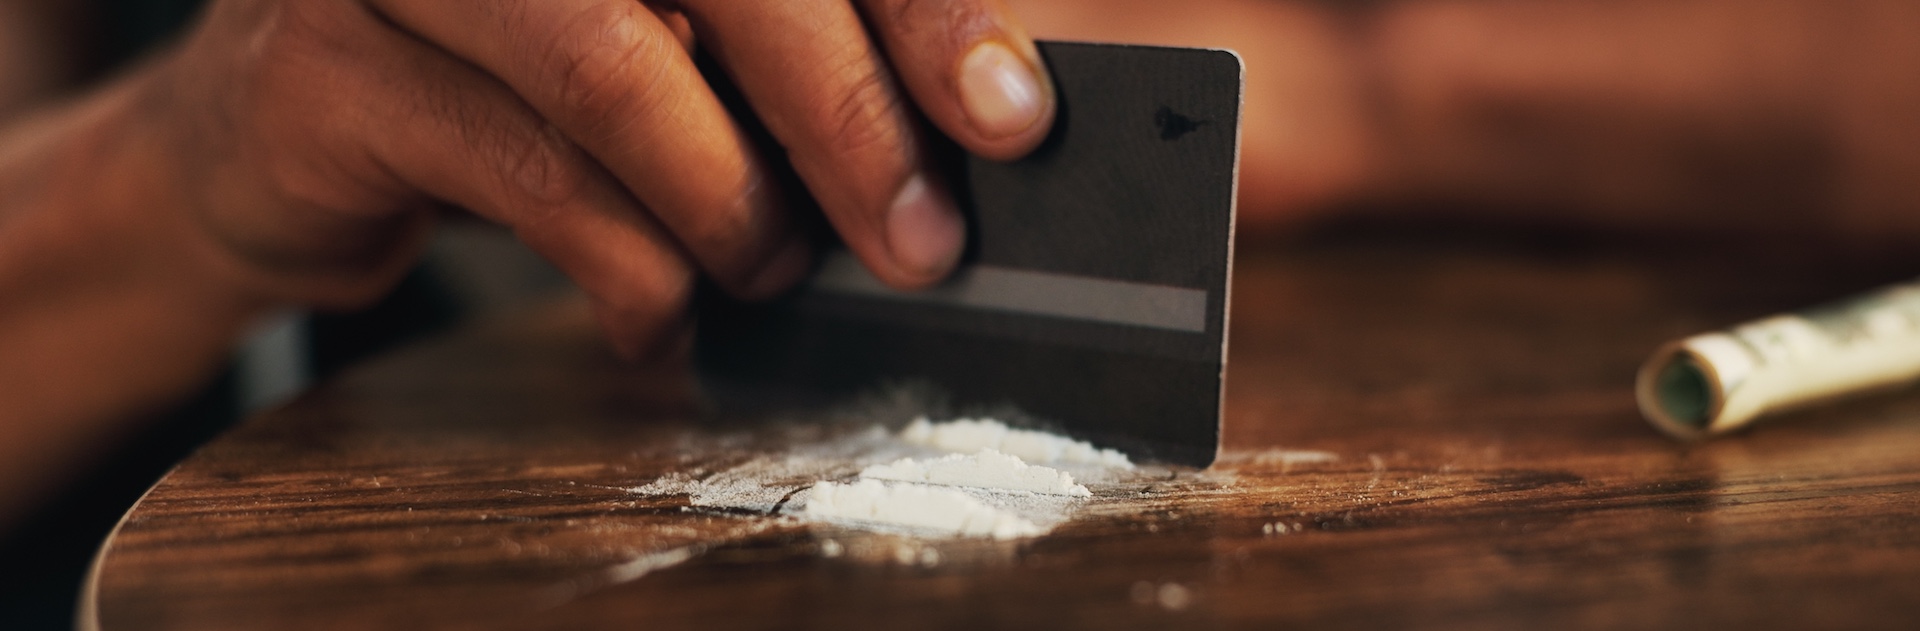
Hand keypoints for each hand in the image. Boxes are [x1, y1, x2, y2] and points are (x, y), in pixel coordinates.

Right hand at [144, 0, 1056, 357]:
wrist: (271, 134)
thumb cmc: (507, 74)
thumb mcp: (660, 34)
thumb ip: (789, 51)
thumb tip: (977, 114)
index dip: (921, 10)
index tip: (1010, 116)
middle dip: (847, 119)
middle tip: (919, 241)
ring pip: (620, 73)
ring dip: (730, 205)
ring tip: (769, 271)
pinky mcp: (323, 66)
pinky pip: (529, 174)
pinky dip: (628, 269)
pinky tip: (660, 315)